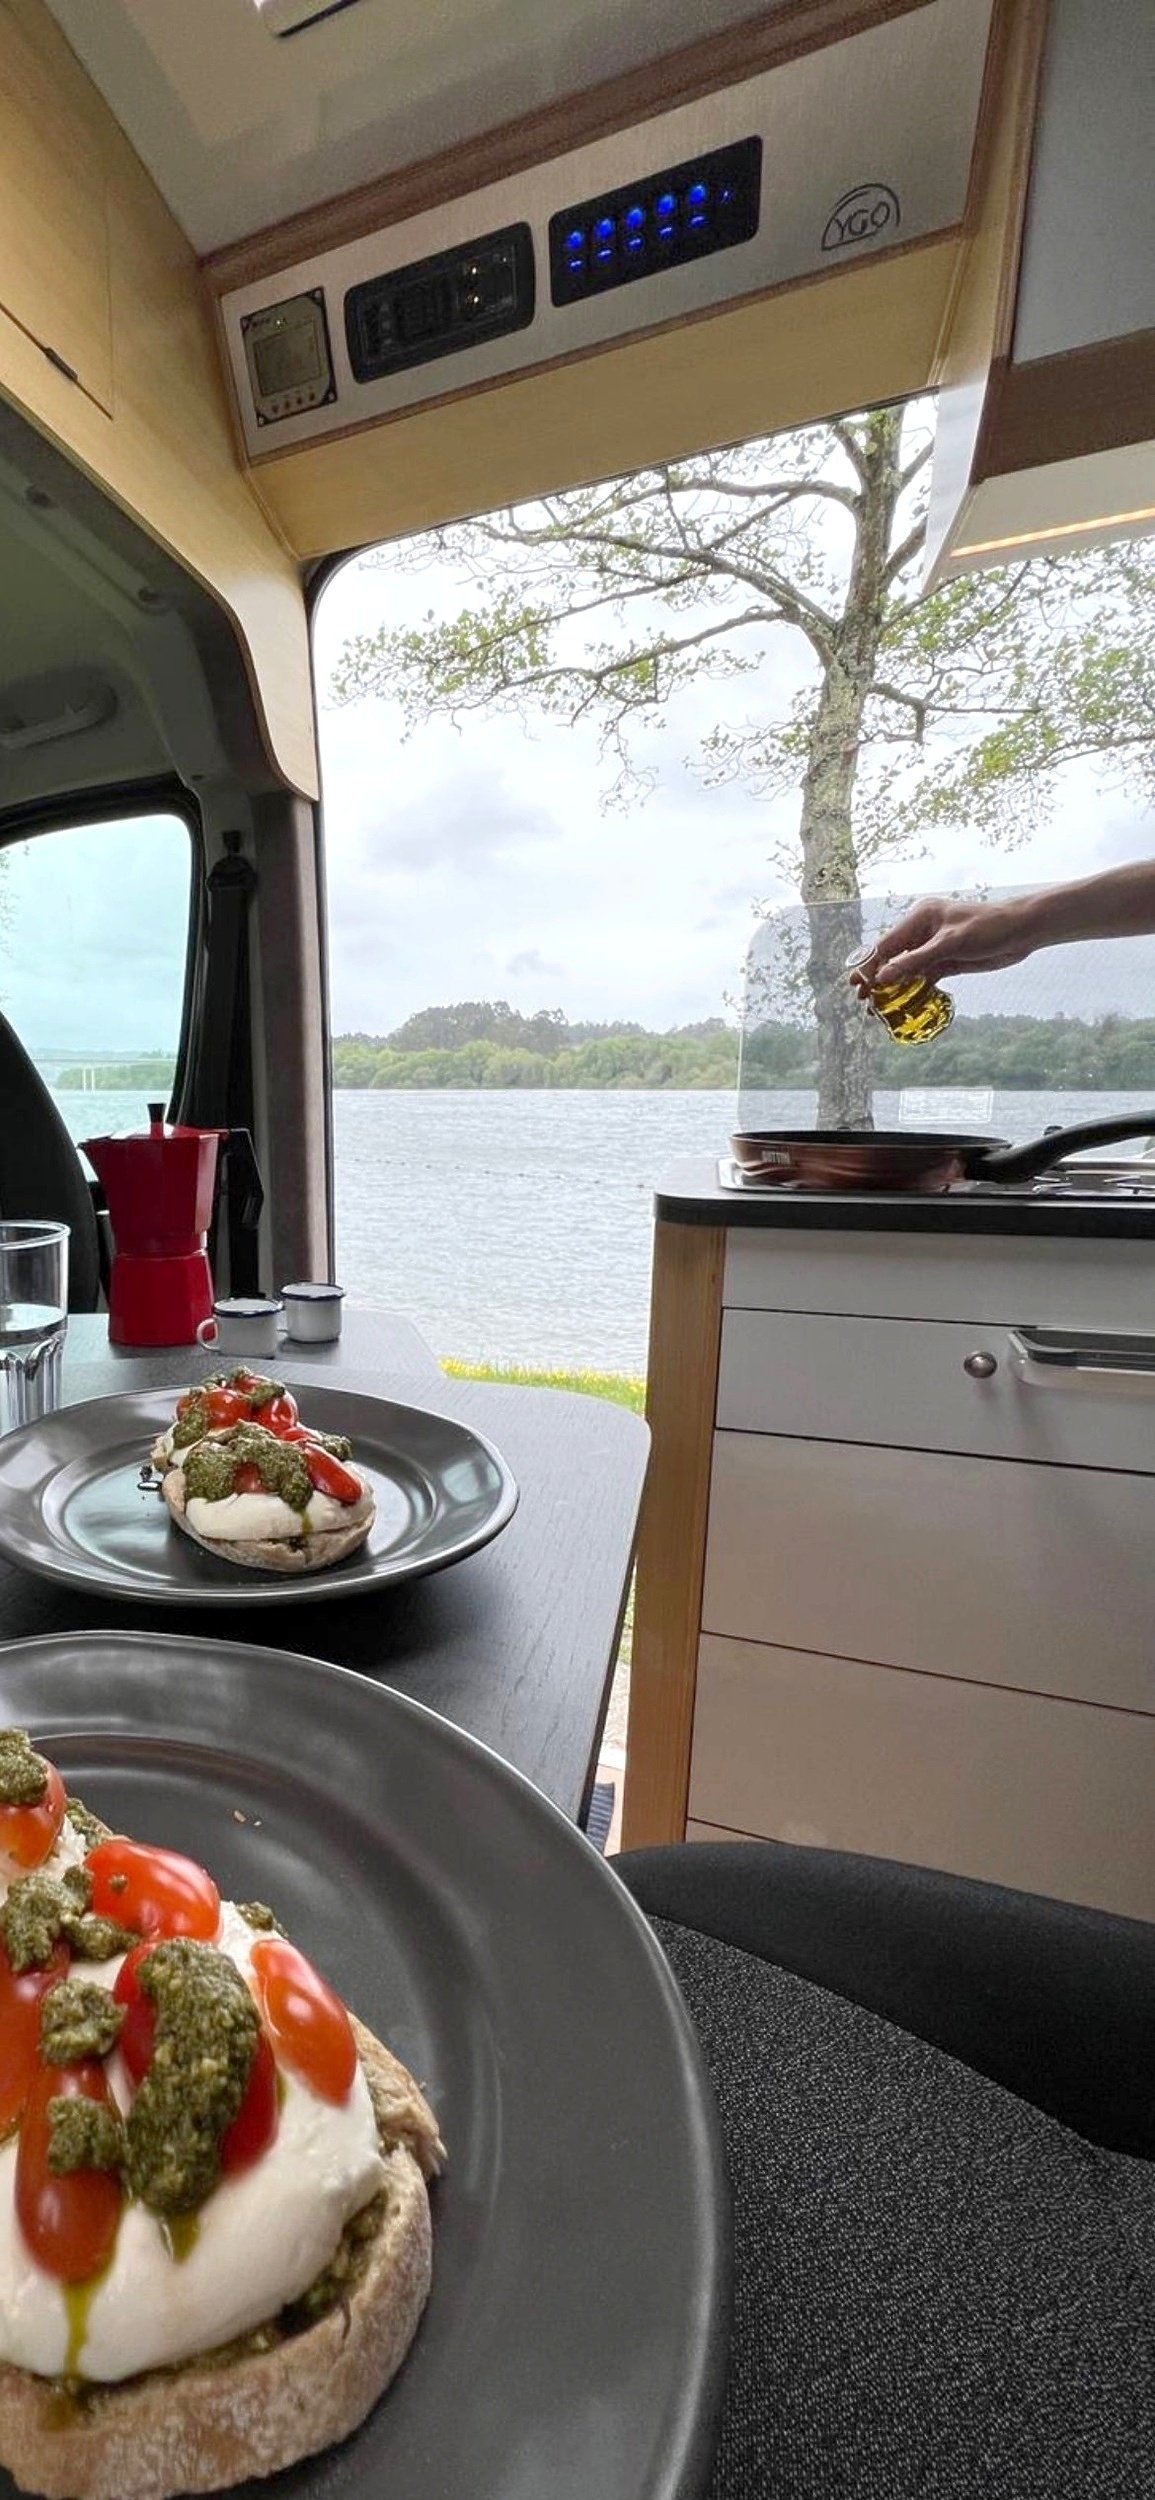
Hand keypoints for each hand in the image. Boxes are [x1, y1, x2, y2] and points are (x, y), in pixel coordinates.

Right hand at [851, 896, 1033, 993]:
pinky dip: (913, 990)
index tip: (856, 983)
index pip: (887, 943)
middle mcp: (923, 932)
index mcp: (920, 917)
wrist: (1021, 932)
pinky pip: (923, 977)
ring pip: (906, 970)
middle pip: (892, 957)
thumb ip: (917, 961)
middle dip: (877, 977)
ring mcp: (934, 948)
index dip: (870, 964)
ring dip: (893, 988)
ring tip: (878, 1008)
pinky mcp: (946, 962)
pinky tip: (903, 1005)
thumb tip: (884, 977)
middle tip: (863, 999)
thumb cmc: (988, 927)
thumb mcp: (951, 944)